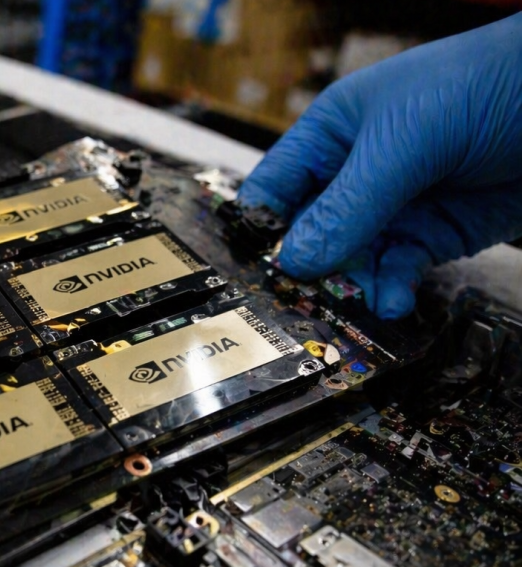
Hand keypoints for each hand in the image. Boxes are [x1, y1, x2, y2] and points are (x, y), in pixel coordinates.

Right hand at [237, 14, 521, 318]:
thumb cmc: (488, 83)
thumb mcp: (404, 143)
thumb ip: (348, 206)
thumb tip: (295, 260)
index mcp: (332, 134)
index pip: (274, 190)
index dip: (260, 229)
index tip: (258, 270)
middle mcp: (356, 174)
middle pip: (309, 235)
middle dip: (308, 269)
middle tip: (305, 302)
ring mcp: (395, 208)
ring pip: (351, 262)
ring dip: (351, 288)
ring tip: (358, 304)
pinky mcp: (434, 236)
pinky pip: (396, 273)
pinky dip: (390, 292)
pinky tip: (393, 301)